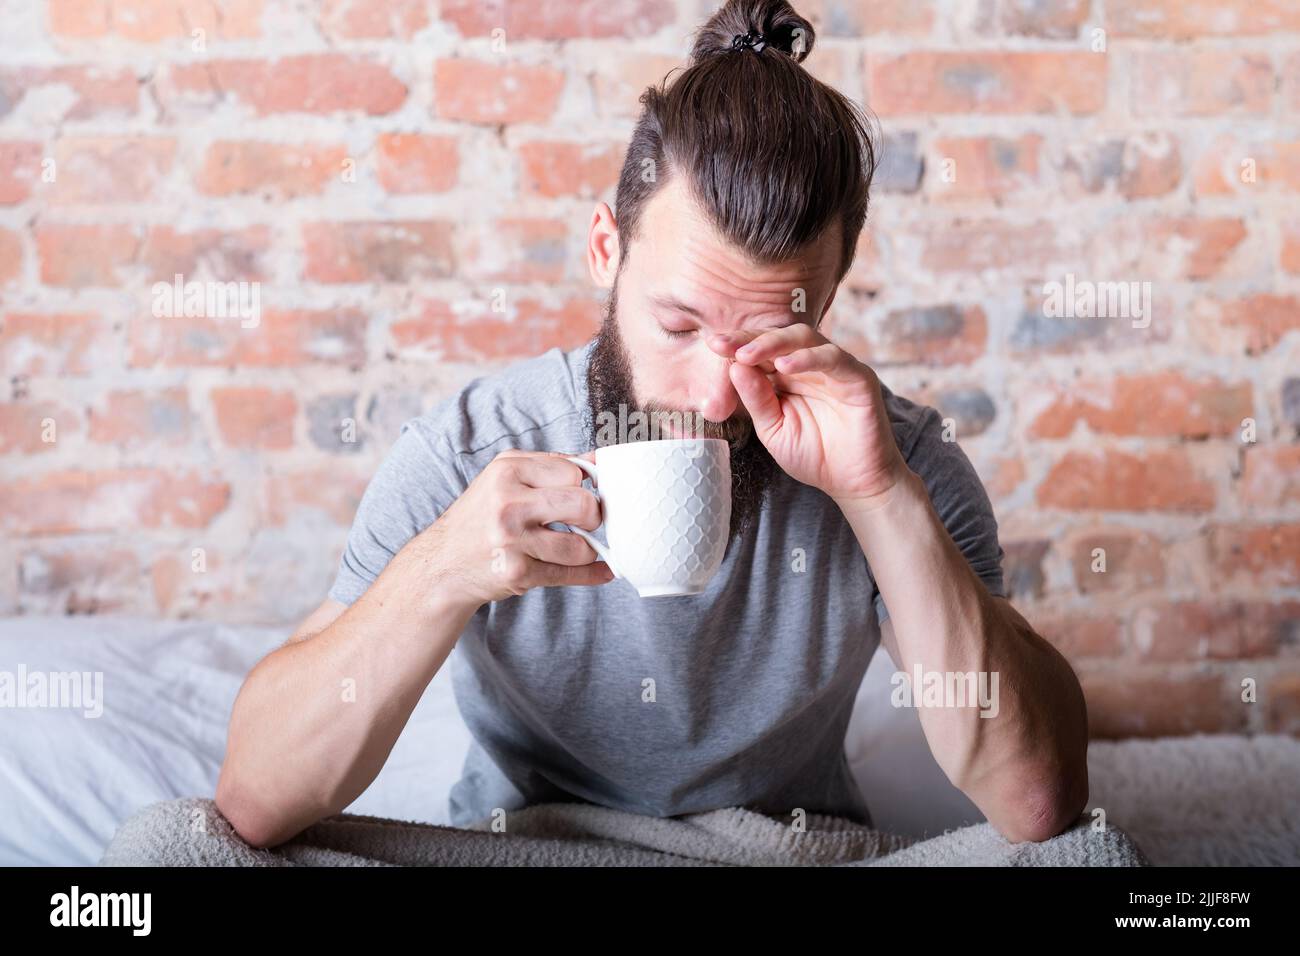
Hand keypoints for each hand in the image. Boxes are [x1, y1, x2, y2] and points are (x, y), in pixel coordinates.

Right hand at [416, 449, 613, 609]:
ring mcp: (512, 541)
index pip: (573, 473)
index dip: (582, 486)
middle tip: (584, 522)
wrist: (443, 563)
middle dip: (593, 516)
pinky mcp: (516, 573)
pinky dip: (591, 574)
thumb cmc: (481, 515)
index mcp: (507, 470)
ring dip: (587, 550)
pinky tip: (601, 570)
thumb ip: (551, 465)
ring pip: (579, 546)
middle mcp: (507, 503)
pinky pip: (569, 574)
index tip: (578, 496)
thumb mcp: (506, 476)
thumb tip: (597, 459)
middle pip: (583, 505)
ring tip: (577, 546)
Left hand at [707, 324, 910, 505]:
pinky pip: (833, 358)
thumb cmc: (814, 455)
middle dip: (750, 339)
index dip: (738, 346)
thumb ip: (756, 399)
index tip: (712, 345)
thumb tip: (735, 366)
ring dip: (774, 343)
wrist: (852, 483)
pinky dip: (809, 358)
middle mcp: (811, 365)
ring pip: (805, 339)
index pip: (761, 351)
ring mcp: (835, 368)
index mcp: (788, 376)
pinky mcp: (858, 377)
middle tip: (724, 345)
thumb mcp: (773, 429)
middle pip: (780, 338)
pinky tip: (785, 366)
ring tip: (748, 355)